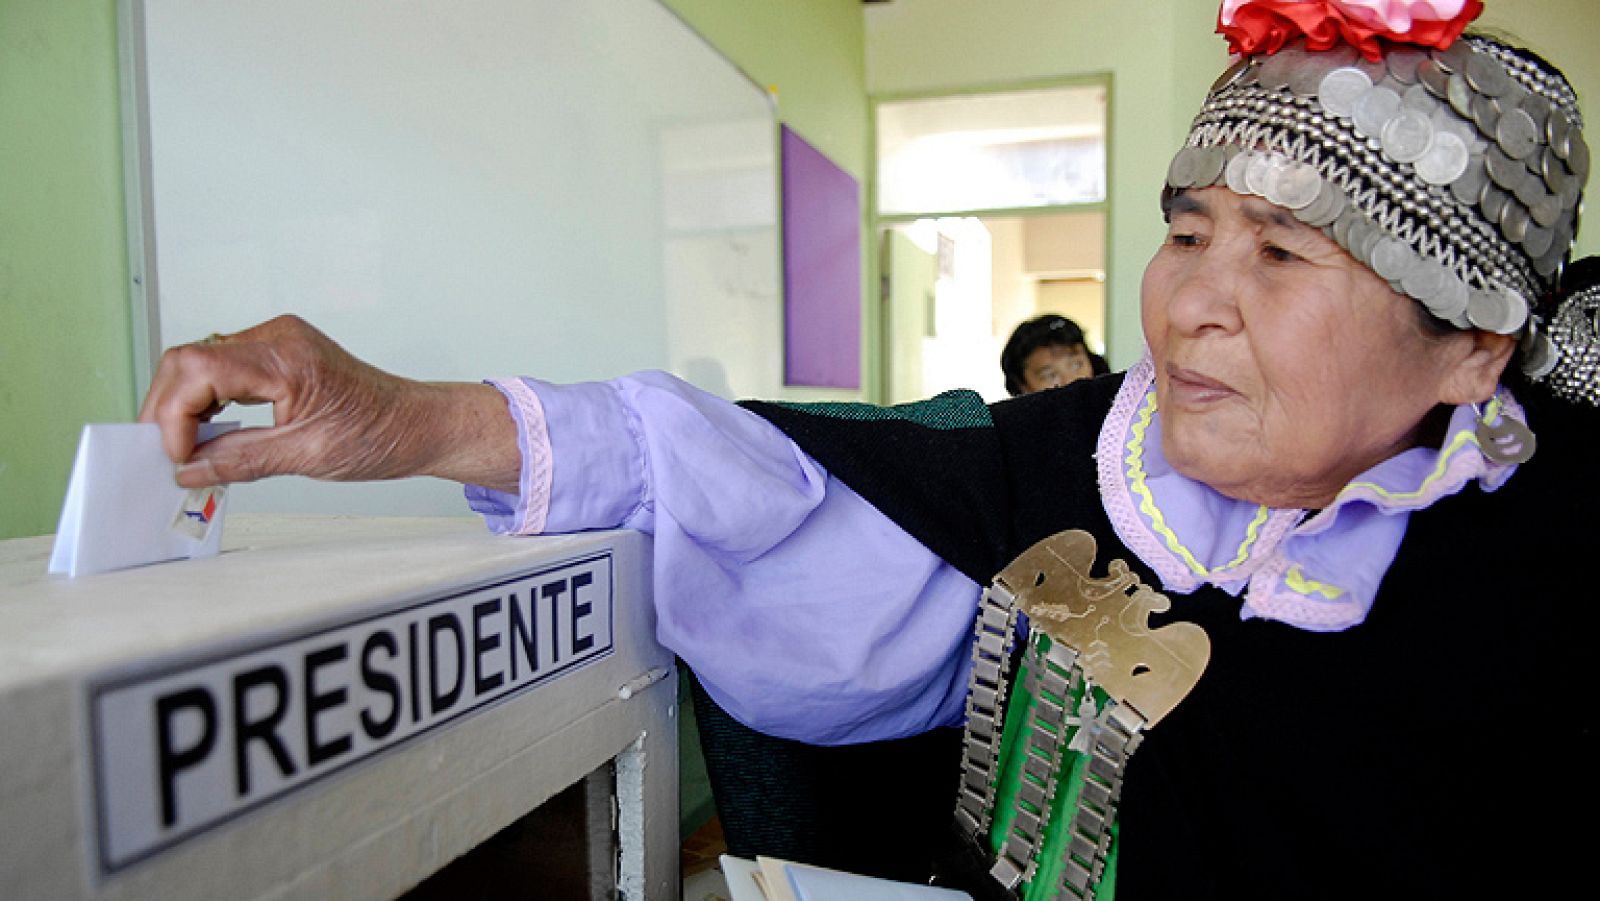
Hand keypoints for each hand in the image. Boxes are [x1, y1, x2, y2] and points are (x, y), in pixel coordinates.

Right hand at [138, 315, 519, 491]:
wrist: (418, 424)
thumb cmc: (382, 433)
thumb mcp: (308, 457)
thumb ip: (241, 461)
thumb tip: (189, 469)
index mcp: (286, 355)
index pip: (197, 368)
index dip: (173, 414)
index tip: (178, 456)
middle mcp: (277, 337)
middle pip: (188, 360)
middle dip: (167, 410)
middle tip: (169, 457)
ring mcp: (276, 342)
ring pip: (199, 364)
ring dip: (183, 407)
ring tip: (186, 450)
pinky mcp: (276, 354)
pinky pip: (222, 370)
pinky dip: (205, 401)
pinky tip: (208, 433)